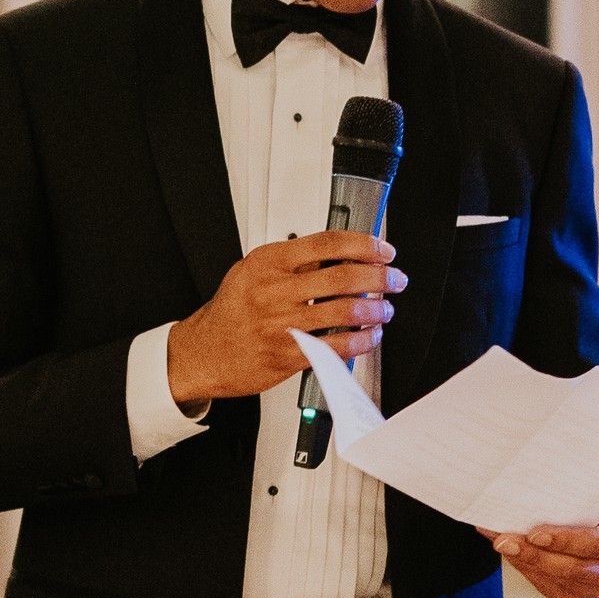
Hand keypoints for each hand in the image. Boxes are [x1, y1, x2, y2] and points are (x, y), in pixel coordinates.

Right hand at [165, 234, 405, 411]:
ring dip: (375, 309)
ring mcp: (282, 323)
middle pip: (343, 275)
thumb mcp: (252, 271)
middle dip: (379, 277)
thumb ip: (293, 262)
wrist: (204, 352)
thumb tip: (342, 255)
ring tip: (385, 309)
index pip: (328, 243)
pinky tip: (369, 336)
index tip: (383, 251)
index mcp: (268, 262)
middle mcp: (274, 290)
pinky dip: (361, 340)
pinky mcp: (288, 354)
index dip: (364, 244)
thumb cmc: (232, 312)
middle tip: (394, 279)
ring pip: (344, 310)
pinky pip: (336, 346)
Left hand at [486, 505, 598, 597]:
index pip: (597, 543)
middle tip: (504, 540)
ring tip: (503, 544)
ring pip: (562, 584)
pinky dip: (531, 573)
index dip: (565, 540)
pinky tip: (514, 555)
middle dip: (537, 555)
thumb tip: (520, 495)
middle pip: (577, 569)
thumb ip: (568, 496)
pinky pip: (554, 590)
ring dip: (528, 564)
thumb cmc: (597, 502)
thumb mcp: (592, 495)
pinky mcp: (585, 595)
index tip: (533, 533)